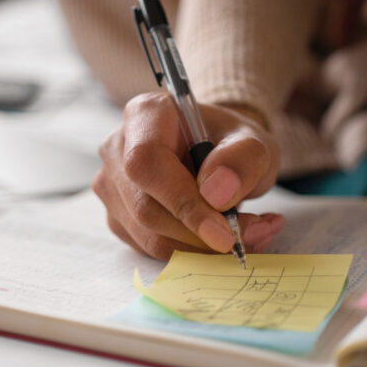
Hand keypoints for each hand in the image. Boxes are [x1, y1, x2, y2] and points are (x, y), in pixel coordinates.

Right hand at [93, 92, 283, 259]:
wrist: (218, 155)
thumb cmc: (230, 145)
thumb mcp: (254, 143)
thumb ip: (242, 160)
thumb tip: (216, 194)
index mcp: (145, 115)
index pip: (147, 162)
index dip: (181, 201)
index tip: (224, 233)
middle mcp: (118, 148)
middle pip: (145, 207)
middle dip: (199, 233)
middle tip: (251, 234)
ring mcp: (112, 185)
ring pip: (148, 234)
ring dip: (201, 247)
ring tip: (247, 232)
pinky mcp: (117, 216)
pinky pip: (149, 247)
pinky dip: (190, 252)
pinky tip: (219, 235)